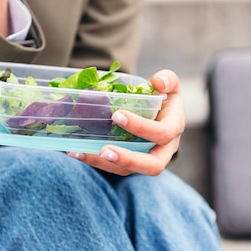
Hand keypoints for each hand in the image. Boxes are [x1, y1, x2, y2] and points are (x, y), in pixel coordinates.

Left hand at [67, 69, 184, 175]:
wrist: (161, 116)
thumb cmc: (163, 99)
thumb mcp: (169, 85)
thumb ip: (168, 79)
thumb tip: (158, 82)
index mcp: (174, 129)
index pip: (163, 133)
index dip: (141, 127)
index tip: (117, 115)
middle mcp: (164, 150)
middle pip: (152, 165)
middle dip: (128, 159)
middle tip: (104, 150)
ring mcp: (147, 160)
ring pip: (129, 171)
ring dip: (104, 164)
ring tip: (81, 152)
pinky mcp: (131, 165)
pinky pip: (115, 169)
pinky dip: (95, 162)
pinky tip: (76, 152)